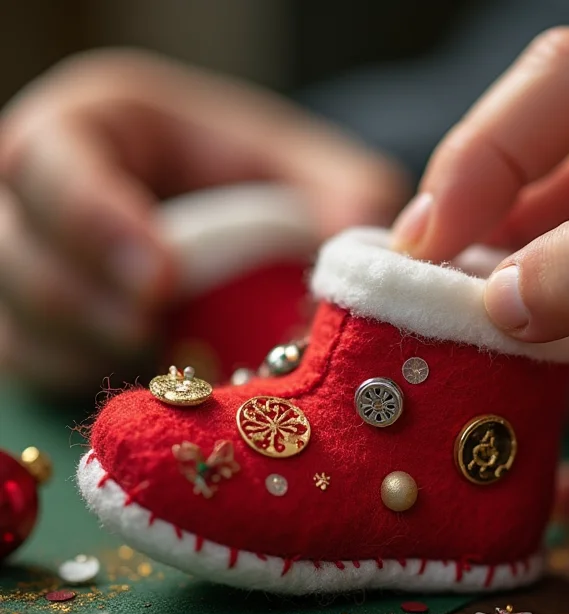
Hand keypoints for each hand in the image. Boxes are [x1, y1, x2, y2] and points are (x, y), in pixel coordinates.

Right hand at [0, 50, 408, 392]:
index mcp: (103, 125)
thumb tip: (376, 268)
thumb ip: (347, 204)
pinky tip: (143, 375)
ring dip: (79, 349)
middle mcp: (50, 188)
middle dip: (77, 301)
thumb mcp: (320, 177)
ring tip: (159, 360)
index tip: (161, 280)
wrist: (253, 221)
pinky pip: (25, 359)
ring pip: (11, 314)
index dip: (92, 220)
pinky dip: (77, 377)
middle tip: (151, 333)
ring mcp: (40, 256)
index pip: (51, 159)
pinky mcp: (44, 317)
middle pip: (11, 245)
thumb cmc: (277, 187)